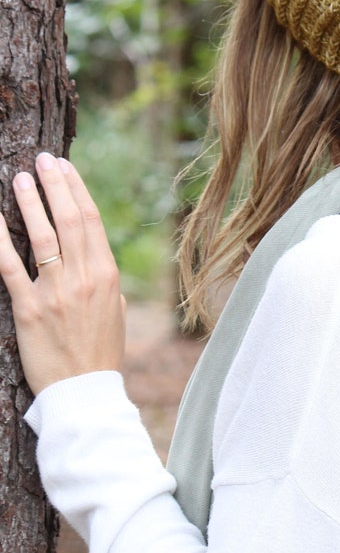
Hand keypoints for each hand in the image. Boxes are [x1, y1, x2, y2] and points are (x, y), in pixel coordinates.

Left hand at [0, 153, 125, 395]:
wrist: (85, 393)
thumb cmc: (100, 354)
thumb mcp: (115, 313)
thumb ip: (104, 283)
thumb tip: (93, 261)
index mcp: (106, 275)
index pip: (90, 220)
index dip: (76, 189)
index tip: (65, 167)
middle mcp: (83, 277)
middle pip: (68, 219)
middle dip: (54, 185)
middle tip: (43, 159)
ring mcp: (55, 292)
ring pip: (42, 236)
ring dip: (29, 202)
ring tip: (18, 178)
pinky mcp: (29, 310)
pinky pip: (10, 267)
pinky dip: (0, 239)